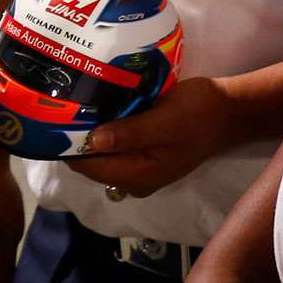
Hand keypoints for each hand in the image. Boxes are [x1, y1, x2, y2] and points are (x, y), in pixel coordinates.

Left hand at [65, 76, 252, 197]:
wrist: (230, 111)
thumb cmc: (199, 114)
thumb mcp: (164, 121)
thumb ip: (130, 134)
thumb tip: (93, 141)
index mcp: (139, 175)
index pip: (89, 167)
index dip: (68, 146)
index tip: (51, 120)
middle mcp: (135, 178)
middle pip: (92, 163)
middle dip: (76, 139)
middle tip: (59, 106)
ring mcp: (140, 167)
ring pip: (102, 153)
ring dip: (89, 133)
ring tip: (72, 104)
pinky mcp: (144, 153)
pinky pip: (115, 145)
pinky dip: (104, 130)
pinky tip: (96, 108)